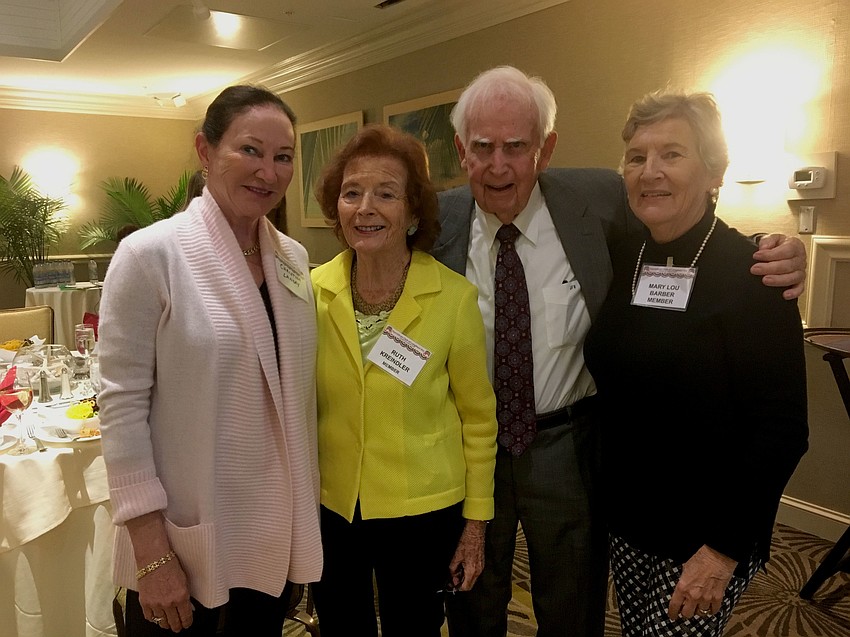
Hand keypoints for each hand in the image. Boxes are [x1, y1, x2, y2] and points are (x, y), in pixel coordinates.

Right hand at [127, 512, 192, 631]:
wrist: (154, 559)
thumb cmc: (170, 564)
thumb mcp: (184, 580)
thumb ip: (185, 595)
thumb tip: (187, 605)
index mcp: (181, 596)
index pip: (186, 617)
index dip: (187, 623)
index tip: (187, 624)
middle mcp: (169, 603)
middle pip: (174, 623)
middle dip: (177, 626)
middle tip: (178, 627)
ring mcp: (156, 604)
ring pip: (161, 623)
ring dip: (165, 624)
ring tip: (167, 624)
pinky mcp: (145, 603)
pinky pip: (149, 617)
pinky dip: (153, 618)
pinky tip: (156, 617)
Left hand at [447, 519, 486, 591]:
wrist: (475, 533)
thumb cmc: (466, 542)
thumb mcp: (456, 556)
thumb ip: (453, 569)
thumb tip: (452, 575)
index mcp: (472, 571)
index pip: (466, 587)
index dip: (457, 588)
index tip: (451, 585)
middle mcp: (478, 571)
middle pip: (469, 584)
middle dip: (460, 583)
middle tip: (452, 577)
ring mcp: (481, 567)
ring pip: (472, 579)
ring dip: (464, 577)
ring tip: (456, 570)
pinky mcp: (481, 563)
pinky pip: (474, 573)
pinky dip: (467, 573)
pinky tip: (462, 566)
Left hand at [667, 545, 735, 620]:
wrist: (716, 556)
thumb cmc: (700, 558)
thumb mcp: (685, 569)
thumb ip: (683, 582)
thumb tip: (683, 590)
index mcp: (682, 587)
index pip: (674, 606)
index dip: (673, 613)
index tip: (673, 616)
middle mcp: (693, 595)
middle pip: (687, 614)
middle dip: (686, 612)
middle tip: (686, 609)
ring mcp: (706, 598)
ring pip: (701, 613)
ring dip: (699, 610)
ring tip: (699, 606)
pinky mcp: (718, 598)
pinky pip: (714, 610)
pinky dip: (711, 610)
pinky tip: (710, 606)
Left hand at [751, 234, 806, 299]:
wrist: (781, 250)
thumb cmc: (778, 245)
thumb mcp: (772, 238)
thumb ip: (768, 241)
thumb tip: (763, 248)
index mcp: (795, 245)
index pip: (786, 250)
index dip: (771, 254)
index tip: (756, 256)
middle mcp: (800, 258)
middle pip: (788, 265)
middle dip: (770, 268)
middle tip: (755, 269)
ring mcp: (800, 270)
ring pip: (794, 277)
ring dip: (779, 280)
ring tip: (765, 280)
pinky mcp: (799, 281)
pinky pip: (800, 288)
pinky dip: (794, 292)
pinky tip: (785, 295)